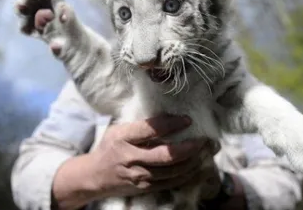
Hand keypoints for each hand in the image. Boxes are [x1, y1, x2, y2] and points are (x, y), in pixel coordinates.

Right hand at [52, 115, 210, 209]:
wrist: (95, 176)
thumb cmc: (109, 147)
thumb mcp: (118, 130)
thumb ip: (140, 125)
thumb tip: (169, 114)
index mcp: (123, 138)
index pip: (150, 130)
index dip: (171, 124)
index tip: (187, 119)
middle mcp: (130, 159)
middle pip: (166, 155)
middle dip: (190, 147)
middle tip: (204, 139)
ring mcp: (138, 177)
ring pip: (172, 172)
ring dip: (193, 161)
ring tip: (207, 151)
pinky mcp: (145, 188)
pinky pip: (172, 183)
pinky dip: (188, 174)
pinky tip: (199, 166)